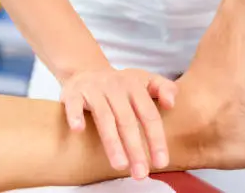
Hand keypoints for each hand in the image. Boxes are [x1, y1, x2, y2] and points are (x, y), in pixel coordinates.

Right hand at [59, 68, 177, 179]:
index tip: (160, 163)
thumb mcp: (146, 81)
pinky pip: (73, 104)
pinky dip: (75, 116)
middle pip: (127, 120)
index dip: (156, 139)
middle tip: (140, 173)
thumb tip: (171, 104)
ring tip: (120, 165)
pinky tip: (78, 130)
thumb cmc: (122, 84)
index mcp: (135, 87)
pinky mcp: (73, 92)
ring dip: (112, 142)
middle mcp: (116, 87)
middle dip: (135, 148)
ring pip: (104, 117)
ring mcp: (94, 89)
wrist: (86, 70)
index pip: (149, 115)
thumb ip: (165, 89)